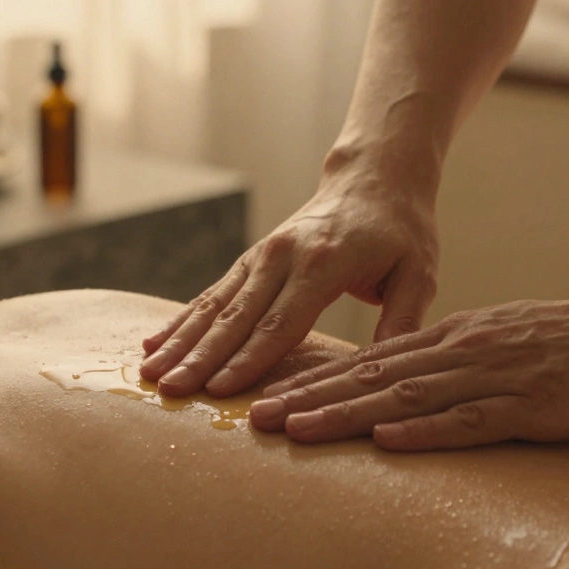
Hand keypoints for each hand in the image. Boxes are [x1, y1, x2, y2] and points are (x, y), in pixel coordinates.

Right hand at [139, 161, 439, 397]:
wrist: (373, 179)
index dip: (250, 358)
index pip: (281, 320)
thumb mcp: (419, 273)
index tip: (222, 389)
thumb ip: (402, 321)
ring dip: (180, 341)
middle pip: (236, 316)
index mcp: (323, 262)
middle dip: (200, 356)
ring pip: (214, 305)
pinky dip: (180, 321)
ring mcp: (260, 256)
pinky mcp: (250, 261)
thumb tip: (387, 374)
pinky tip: (153, 344)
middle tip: (171, 390)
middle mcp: (282, 256)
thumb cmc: (401, 232)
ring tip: (149, 372)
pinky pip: (210, 294)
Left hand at [247, 289, 568, 449]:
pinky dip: (426, 430)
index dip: (314, 381)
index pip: (367, 361)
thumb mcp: (492, 343)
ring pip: (405, 396)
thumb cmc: (565, 341)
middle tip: (256, 417)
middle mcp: (459, 352)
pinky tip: (387, 438)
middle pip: (370, 376)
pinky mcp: (529, 405)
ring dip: (347, 414)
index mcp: (448, 338)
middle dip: (310, 397)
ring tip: (297, 429)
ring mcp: (492, 377)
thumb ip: (445, 362)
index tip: (267, 398)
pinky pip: (470, 420)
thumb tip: (396, 383)